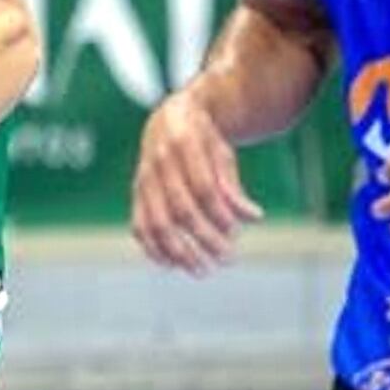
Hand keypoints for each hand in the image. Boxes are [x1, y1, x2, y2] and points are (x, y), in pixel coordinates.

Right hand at [132, 91, 263, 274]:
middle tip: (227, 260)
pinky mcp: (136, 193)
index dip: (219, 213)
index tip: (236, 232)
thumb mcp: (223, 152)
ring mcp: (144, 179)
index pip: (202, 187)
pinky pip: (139, 226)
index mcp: (183, 142)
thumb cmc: (204, 139)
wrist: (169, 119)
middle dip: (205, 238)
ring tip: (202, 270)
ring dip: (180, 251)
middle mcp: (158, 161)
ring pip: (157, 223)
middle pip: (181, 209)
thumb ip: (232, 185)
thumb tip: (253, 217)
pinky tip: (173, 265)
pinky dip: (153, 248)